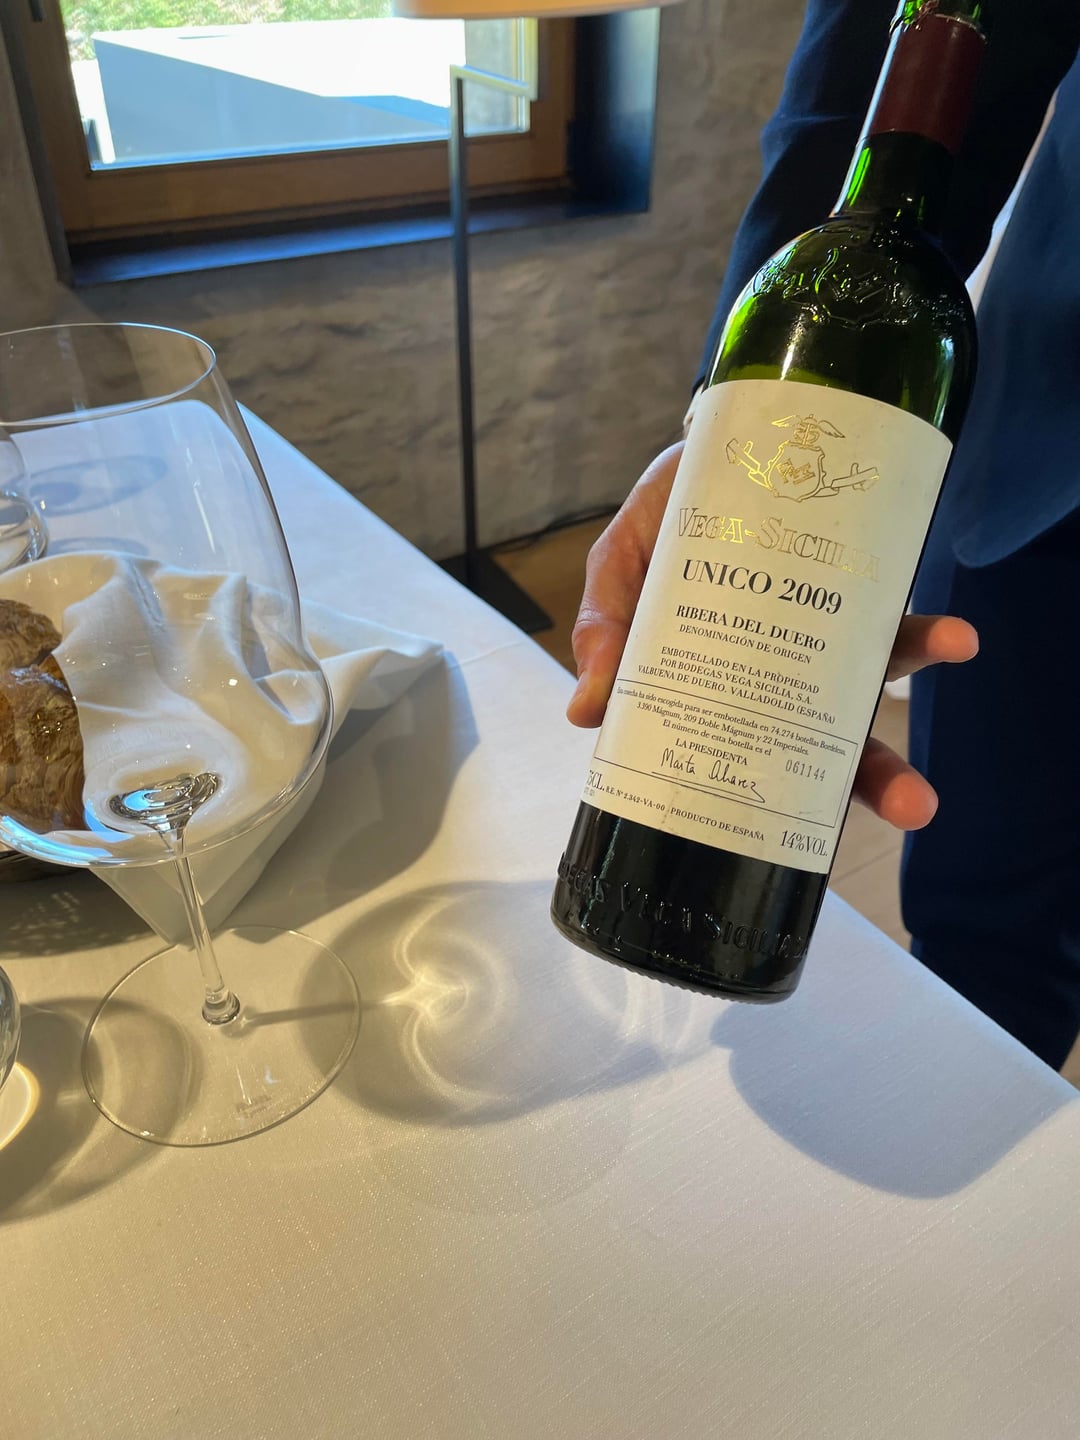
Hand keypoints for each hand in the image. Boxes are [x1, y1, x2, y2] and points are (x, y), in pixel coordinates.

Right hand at [567, 442, 978, 830]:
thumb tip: (583, 714)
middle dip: (878, 779)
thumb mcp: (617, 572)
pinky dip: (929, 632)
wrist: (711, 447)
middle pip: (830, 743)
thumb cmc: (660, 522)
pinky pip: (896, 615)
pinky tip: (956, 638)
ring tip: (951, 669)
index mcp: (718, 687)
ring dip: (920, 677)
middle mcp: (782, 674)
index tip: (796, 843)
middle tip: (914, 807)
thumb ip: (602, 632)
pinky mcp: (856, 581)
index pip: (745, 758)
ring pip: (876, 675)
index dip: (768, 804)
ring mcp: (825, 631)